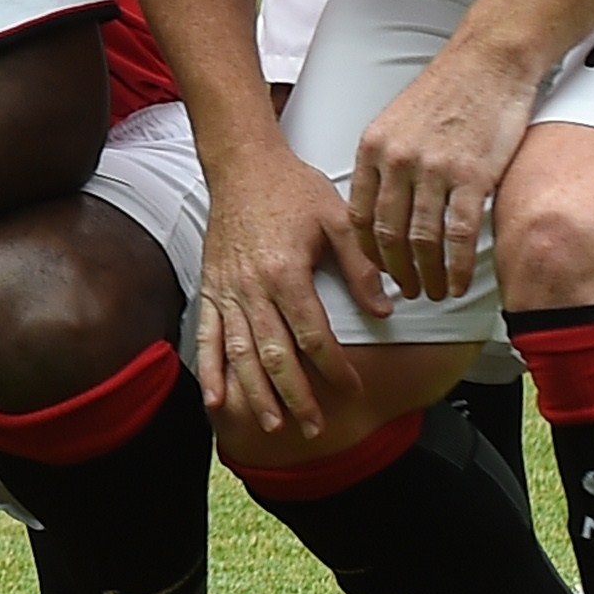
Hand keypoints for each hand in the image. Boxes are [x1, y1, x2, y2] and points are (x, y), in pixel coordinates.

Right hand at [190, 150, 387, 442]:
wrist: (242, 166)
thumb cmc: (292, 190)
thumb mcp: (338, 220)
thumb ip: (362, 267)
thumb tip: (386, 312)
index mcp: (286, 272)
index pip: (312, 335)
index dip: (333, 367)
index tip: (351, 388)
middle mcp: (252, 288)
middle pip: (274, 354)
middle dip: (295, 395)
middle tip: (314, 427)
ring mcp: (227, 290)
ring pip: (239, 353)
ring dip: (255, 393)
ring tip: (272, 425)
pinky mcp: (210, 288)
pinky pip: (207, 336)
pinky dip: (210, 370)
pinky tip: (216, 399)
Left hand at [349, 45, 541, 306]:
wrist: (488, 62)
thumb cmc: (447, 92)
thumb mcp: (396, 121)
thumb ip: (387, 161)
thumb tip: (385, 206)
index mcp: (373, 146)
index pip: (359, 214)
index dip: (367, 250)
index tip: (378, 270)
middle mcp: (397, 160)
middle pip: (386, 233)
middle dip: (395, 272)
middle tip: (405, 291)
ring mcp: (434, 169)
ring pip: (421, 240)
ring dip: (426, 275)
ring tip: (432, 293)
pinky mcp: (472, 176)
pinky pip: (459, 235)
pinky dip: (457, 267)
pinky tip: (458, 283)